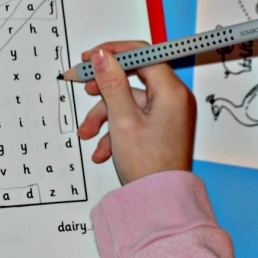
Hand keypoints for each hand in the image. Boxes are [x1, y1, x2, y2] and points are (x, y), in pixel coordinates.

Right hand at [76, 41, 196, 183]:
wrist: (159, 204)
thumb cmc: (148, 165)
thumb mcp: (122, 120)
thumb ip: (111, 83)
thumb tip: (102, 55)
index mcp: (172, 91)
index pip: (143, 55)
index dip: (114, 53)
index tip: (89, 57)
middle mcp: (174, 100)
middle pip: (134, 80)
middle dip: (105, 90)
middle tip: (82, 87)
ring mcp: (168, 115)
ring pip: (129, 103)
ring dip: (105, 118)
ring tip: (87, 135)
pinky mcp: (161, 130)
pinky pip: (134, 120)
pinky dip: (116, 132)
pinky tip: (103, 152)